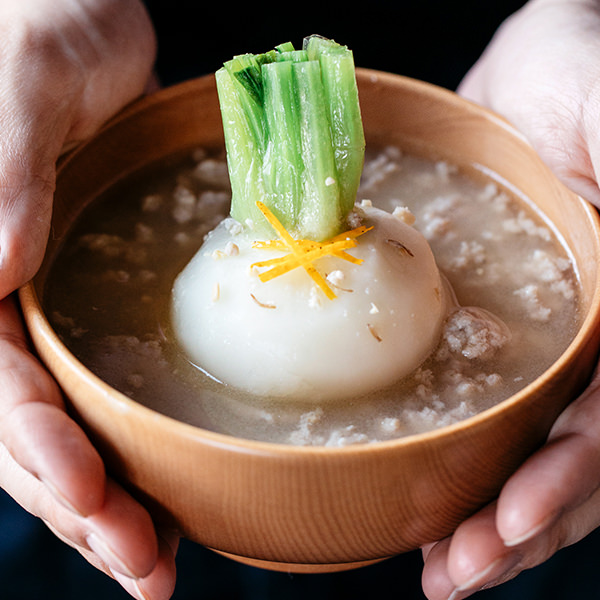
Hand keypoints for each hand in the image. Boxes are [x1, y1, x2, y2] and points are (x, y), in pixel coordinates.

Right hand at [0, 1, 176, 597]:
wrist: (85, 16)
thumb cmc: (41, 23)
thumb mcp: (23, 80)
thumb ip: (0, 166)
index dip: (36, 445)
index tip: (87, 497)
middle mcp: (0, 299)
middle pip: (26, 427)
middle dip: (81, 502)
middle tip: (143, 565)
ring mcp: (50, 310)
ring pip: (68, 427)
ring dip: (110, 501)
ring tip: (156, 562)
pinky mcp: (100, 303)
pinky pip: (110, 389)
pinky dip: (139, 449)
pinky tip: (172, 494)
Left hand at [422, 1, 599, 596]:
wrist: (532, 72)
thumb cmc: (585, 68)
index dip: (574, 473)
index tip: (516, 519)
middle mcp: (596, 339)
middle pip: (577, 454)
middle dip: (525, 519)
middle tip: (460, 570)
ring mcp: (545, 342)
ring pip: (531, 447)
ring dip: (489, 512)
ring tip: (445, 567)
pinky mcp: (486, 330)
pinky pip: (482, 406)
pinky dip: (458, 459)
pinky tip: (422, 497)